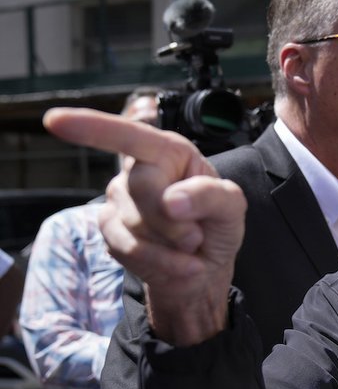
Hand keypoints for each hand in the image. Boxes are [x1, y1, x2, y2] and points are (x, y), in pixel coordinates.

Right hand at [44, 108, 245, 345]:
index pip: (130, 136)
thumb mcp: (232, 208)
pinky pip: (130, 248)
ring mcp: (118, 200)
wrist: (204, 268)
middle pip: (144, 189)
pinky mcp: (109, 230)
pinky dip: (162, 261)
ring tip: (188, 244)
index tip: (54, 120)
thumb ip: (210, 196)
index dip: (94, 127)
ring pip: (136, 223)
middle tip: (196, 233)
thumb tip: (171, 200)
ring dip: (172, 244)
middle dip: (176, 220)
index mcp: (169, 152)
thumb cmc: (217, 227)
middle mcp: (138, 171)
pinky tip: (180, 263)